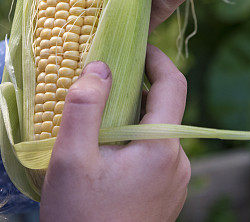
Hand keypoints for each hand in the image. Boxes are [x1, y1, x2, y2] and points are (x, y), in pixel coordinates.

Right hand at [39, 46, 190, 221]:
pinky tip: (101, 151)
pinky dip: (131, 141)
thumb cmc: (80, 217)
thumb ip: (84, 107)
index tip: (131, 44)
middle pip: (163, 108)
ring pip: (156, 132)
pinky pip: (152, 154)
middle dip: (133, 88)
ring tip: (93, 119)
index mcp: (162, 148)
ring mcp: (174, 182)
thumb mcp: (71, 159)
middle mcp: (178, 162)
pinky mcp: (165, 196)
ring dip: (129, 117)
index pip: (174, 84)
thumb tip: (100, 66)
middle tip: (98, 81)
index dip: (156, 57)